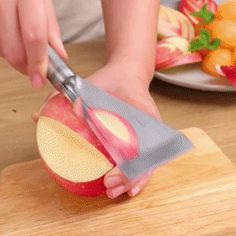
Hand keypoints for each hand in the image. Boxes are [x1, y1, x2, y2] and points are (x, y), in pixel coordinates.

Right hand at [0, 0, 66, 88]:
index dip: (37, 63)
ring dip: (17, 59)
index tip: (39, 80)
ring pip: (3, 51)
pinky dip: (6, 50)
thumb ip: (52, 30)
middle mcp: (4, 2)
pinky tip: (15, 43)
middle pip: (14, 50)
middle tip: (36, 70)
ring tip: (27, 51)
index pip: (33, 37)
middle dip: (27, 67)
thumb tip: (60, 56)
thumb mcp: (44, 3)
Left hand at [74, 62, 160, 198]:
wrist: (128, 73)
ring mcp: (150, 133)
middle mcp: (149, 127)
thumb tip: (40, 117)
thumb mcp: (91, 85)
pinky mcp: (146, 136)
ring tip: (115, 191)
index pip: (139, 146)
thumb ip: (67, 99)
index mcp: (140, 114)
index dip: (127, 166)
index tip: (110, 176)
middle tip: (109, 187)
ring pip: (147, 163)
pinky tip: (127, 185)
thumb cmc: (112, 80)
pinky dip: (137, 173)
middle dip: (129, 179)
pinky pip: (144, 157)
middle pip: (146, 160)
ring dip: (133, 180)